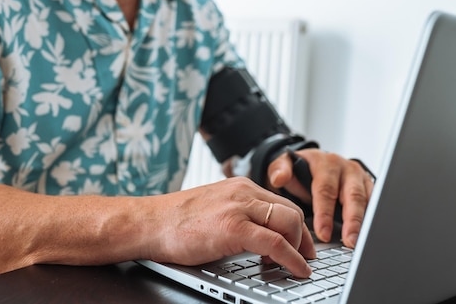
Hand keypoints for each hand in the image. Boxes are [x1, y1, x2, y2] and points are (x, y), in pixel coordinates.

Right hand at [149, 177, 315, 277]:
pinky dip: (293, 259)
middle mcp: (243, 191)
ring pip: (290, 222)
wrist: (149, 223)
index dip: (297, 225)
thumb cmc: (174, 221)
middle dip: (305, 237)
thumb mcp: (213, 208)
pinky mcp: (233, 227)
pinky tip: (297, 269)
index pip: (280, 201)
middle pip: (291, 210)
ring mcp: (239, 207)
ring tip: (298, 264)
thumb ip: (236, 213)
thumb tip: (257, 235)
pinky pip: (277, 243)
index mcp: (239, 186)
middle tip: (306, 256)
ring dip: (300, 247)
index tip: (302, 242)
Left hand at [266, 150, 373, 247]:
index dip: (325, 213)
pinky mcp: (368, 188)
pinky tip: (368, 235)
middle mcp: (346, 169)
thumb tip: (279, 178)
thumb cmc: (298, 168)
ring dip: (365, 222)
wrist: (309, 163)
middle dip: (352, 220)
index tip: (323, 233)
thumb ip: (279, 170)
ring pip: (367, 200)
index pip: (326, 190)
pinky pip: (374, 204)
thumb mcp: (284, 164)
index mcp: (325, 163)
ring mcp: (360, 178)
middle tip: (350, 241)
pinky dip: (372, 220)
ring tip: (360, 242)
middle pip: (353, 195)